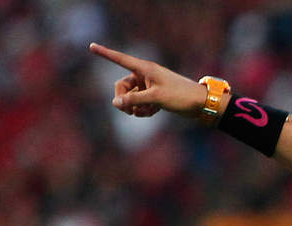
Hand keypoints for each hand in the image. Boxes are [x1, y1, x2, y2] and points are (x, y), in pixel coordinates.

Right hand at [89, 42, 211, 118]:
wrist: (201, 104)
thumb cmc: (180, 96)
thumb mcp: (155, 98)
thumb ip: (134, 100)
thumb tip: (115, 103)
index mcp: (145, 69)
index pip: (120, 59)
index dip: (105, 53)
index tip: (91, 46)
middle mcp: (145, 75)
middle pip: (122, 85)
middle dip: (124, 99)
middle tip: (129, 111)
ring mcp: (150, 86)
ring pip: (131, 97)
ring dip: (134, 107)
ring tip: (145, 113)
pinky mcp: (155, 96)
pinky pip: (140, 103)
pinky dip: (143, 109)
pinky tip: (152, 113)